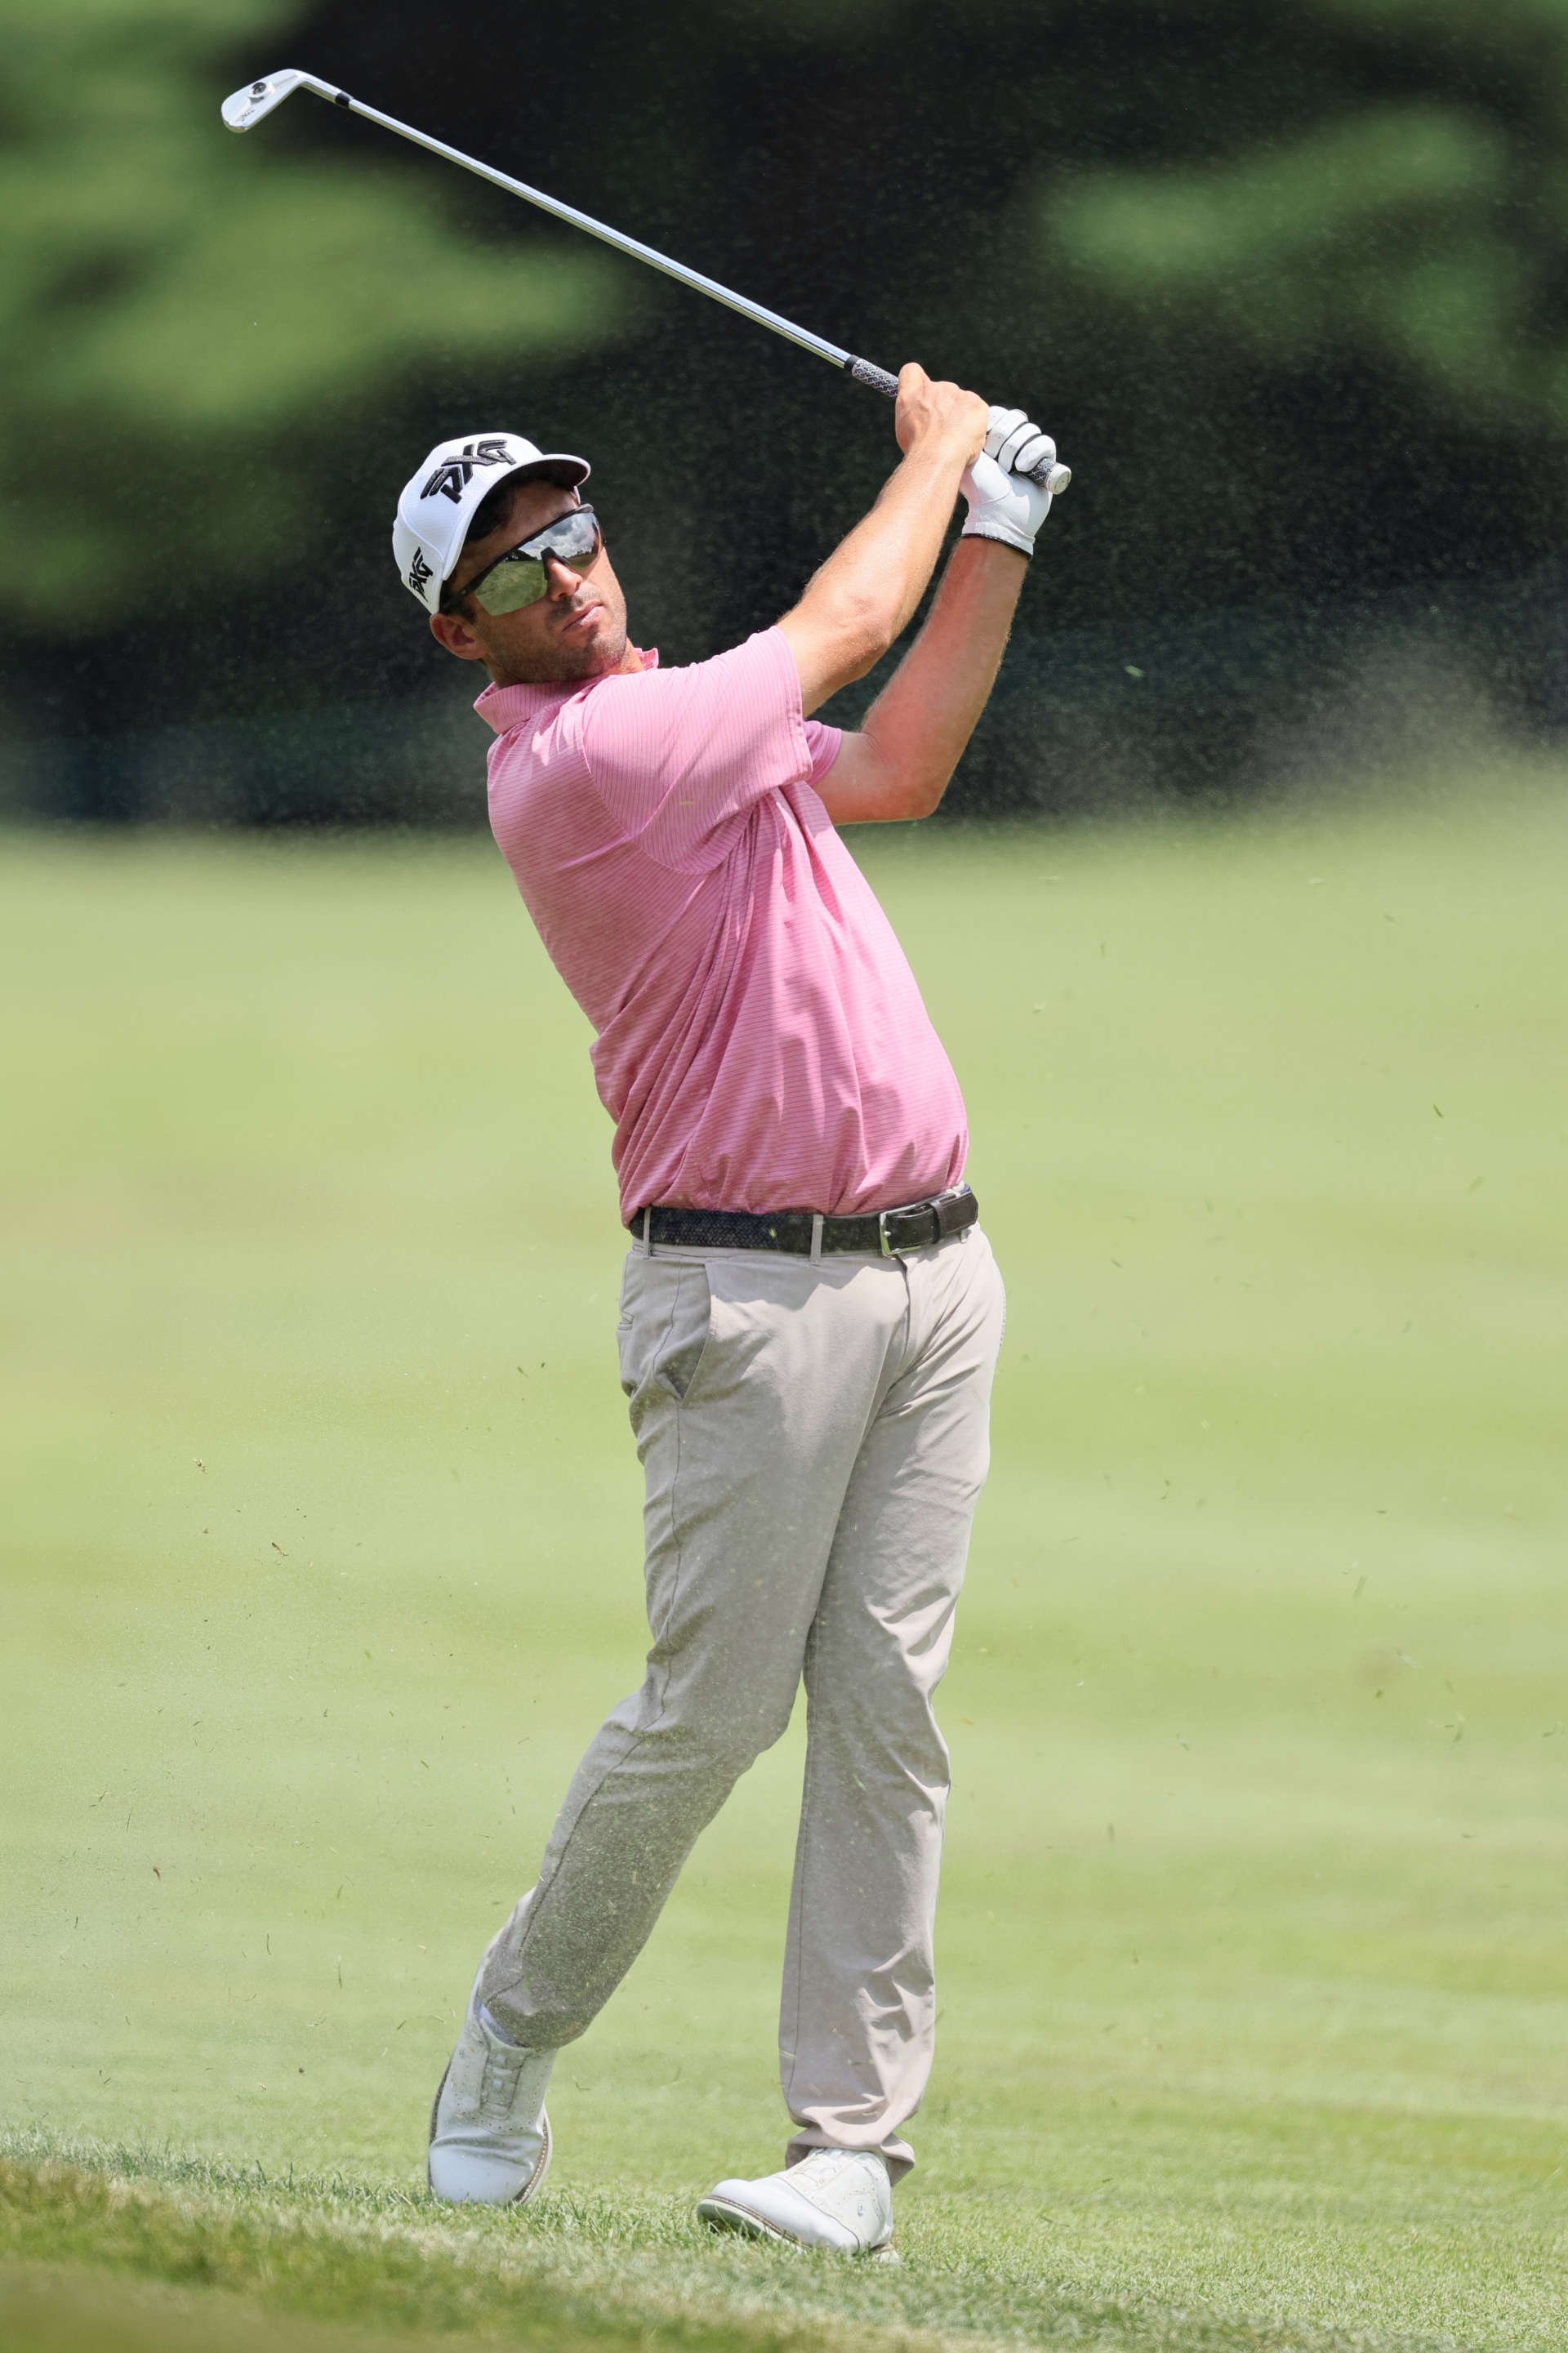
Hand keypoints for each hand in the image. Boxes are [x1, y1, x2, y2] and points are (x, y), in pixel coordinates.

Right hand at [894, 363, 989, 466]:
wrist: (935, 456)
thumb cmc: (918, 448)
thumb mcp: (904, 429)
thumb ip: (914, 415)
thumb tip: (921, 419)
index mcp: (913, 392)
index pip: (912, 372)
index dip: (918, 382)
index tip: (922, 395)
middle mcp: (935, 387)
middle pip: (943, 392)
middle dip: (944, 409)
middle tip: (942, 432)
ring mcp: (958, 394)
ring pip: (962, 404)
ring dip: (960, 418)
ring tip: (954, 441)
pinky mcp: (976, 403)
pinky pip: (977, 412)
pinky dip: (975, 425)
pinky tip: (966, 439)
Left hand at [960, 407, 1057, 557]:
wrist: (998, 515)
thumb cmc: (980, 490)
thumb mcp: (969, 456)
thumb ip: (971, 430)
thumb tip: (973, 406)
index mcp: (993, 437)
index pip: (1000, 413)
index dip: (993, 430)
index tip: (984, 452)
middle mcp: (1012, 441)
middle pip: (1016, 418)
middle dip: (1004, 442)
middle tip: (997, 465)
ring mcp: (1030, 450)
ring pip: (1030, 430)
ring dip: (1016, 453)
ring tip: (1010, 472)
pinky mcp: (1046, 460)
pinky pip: (1045, 442)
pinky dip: (1033, 456)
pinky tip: (1025, 472)